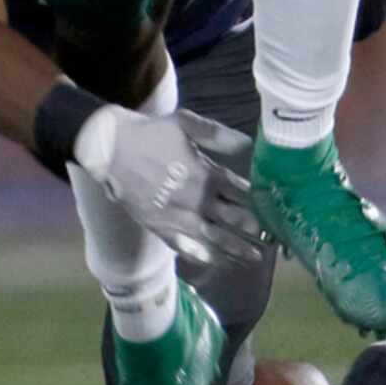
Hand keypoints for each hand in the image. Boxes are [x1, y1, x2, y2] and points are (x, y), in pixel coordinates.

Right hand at [75, 107, 265, 266]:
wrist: (112, 149)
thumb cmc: (151, 133)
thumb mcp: (186, 123)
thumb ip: (218, 135)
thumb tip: (248, 144)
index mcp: (204, 173)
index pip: (239, 192)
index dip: (258, 203)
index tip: (273, 211)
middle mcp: (195, 199)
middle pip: (231, 219)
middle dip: (252, 230)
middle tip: (271, 240)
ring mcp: (177, 216)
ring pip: (212, 238)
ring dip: (234, 249)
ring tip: (253, 258)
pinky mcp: (160, 227)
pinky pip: (185, 247)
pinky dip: (202, 255)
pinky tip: (215, 261)